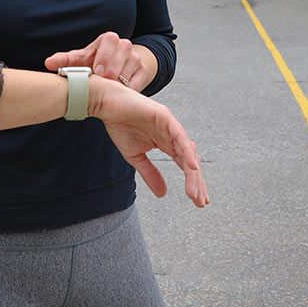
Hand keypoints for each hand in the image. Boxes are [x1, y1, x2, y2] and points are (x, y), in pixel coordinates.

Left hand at [44, 32, 152, 91]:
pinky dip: (132, 86)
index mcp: (107, 40)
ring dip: (123, 78)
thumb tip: (49, 63)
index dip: (105, 54)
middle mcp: (123, 46)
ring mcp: (135, 57)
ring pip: (134, 63)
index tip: (97, 70)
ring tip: (111, 88)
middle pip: (124, 51)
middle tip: (105, 81)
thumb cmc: (92, 64)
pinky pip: (140, 77)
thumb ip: (64, 62)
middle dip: (114, 68)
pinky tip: (122, 94)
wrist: (112, 71)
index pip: (110, 39)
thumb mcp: (79, 62)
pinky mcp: (143, 70)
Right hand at [89, 76, 209, 208]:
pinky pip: (179, 137)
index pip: (185, 165)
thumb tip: (163, 194)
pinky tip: (192, 167)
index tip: (198, 201)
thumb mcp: (135, 157)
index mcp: (167, 143)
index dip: (193, 182)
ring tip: (195, 192)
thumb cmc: (120, 125)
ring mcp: (171, 125)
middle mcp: (173, 135)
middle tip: (201, 202)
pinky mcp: (165, 117)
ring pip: (188, 151)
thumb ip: (150, 173)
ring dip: (193, 173)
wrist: (107, 104)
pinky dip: (186, 152)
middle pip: (190, 161)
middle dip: (197, 182)